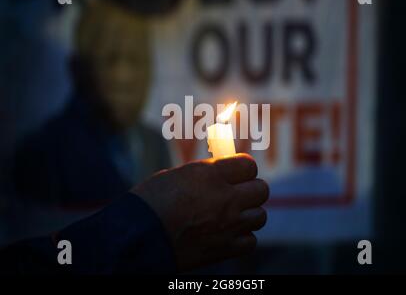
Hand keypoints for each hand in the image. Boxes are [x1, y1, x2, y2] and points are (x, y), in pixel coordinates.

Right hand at [132, 153, 268, 271]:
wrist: (137, 237)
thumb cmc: (149, 202)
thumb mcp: (176, 175)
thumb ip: (203, 175)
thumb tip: (217, 174)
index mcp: (211, 174)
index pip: (249, 164)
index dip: (243, 168)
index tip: (237, 172)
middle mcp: (226, 198)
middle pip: (262, 189)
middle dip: (251, 189)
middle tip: (237, 193)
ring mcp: (228, 225)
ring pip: (260, 216)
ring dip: (249, 214)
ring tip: (233, 215)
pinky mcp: (224, 248)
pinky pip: (251, 241)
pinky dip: (243, 238)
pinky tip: (229, 234)